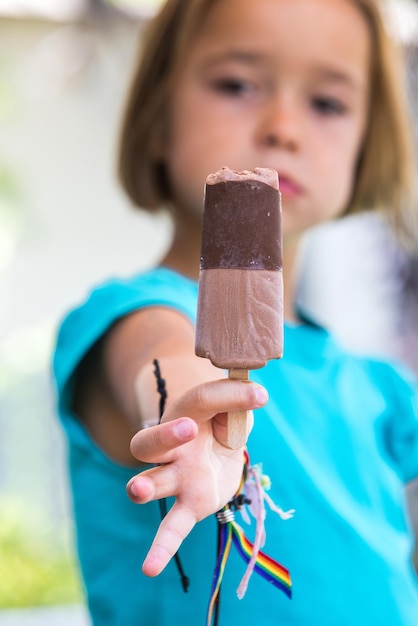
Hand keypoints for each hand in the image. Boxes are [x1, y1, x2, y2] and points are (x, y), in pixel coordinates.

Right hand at [126, 377, 267, 576]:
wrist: (213, 446)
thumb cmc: (222, 420)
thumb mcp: (234, 407)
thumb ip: (239, 402)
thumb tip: (258, 396)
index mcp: (187, 413)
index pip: (202, 400)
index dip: (230, 396)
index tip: (260, 396)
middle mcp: (173, 446)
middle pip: (153, 440)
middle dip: (165, 435)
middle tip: (185, 429)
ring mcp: (176, 477)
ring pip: (153, 480)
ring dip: (145, 486)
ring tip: (140, 491)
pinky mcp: (188, 505)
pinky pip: (171, 528)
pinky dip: (161, 547)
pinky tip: (150, 569)